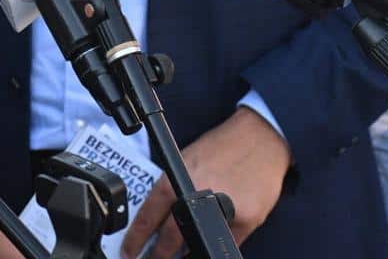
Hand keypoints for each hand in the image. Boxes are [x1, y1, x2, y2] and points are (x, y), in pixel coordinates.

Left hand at [123, 106, 288, 256]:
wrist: (259, 139)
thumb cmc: (220, 148)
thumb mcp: (184, 162)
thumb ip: (172, 190)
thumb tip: (158, 217)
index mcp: (176, 182)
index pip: (148, 218)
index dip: (136, 239)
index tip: (128, 251)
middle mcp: (196, 198)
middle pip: (170, 239)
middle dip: (157, 255)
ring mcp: (223, 212)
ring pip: (197, 246)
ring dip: (184, 254)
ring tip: (174, 256)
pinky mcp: (247, 221)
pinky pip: (226, 245)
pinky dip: (211, 248)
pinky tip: (202, 248)